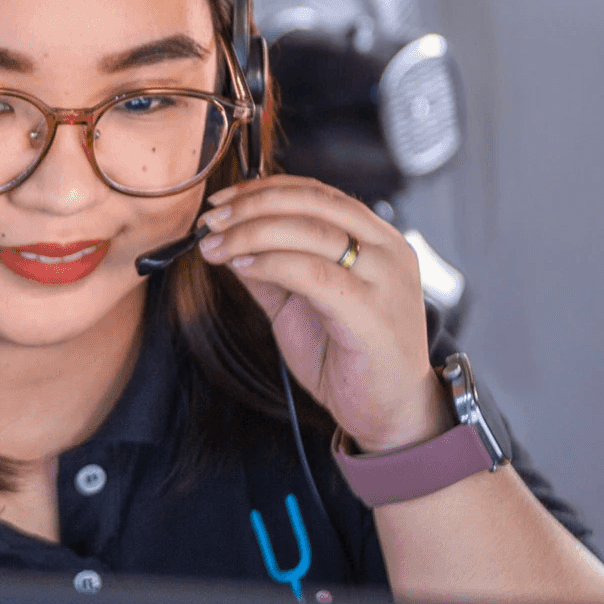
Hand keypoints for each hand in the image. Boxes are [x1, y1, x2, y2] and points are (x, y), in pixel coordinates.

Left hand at [198, 175, 445, 452]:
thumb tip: (226, 239)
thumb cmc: (351, 358)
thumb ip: (270, 270)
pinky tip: (241, 267)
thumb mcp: (300, 304)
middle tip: (212, 221)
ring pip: (311, 233)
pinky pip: (313, 274)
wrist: (391, 413)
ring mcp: (385, 279)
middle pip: (313, 204)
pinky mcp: (372, 312)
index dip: (264, 189)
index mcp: (377, 239)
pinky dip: (271, 264)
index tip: (223, 201)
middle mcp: (387, 250)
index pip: (317, 193)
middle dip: (253, 206)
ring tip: (215, 246)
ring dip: (252, 233)